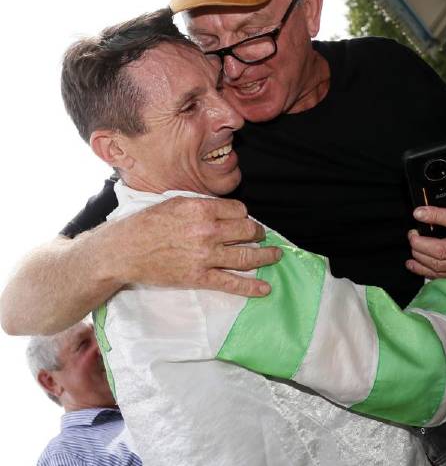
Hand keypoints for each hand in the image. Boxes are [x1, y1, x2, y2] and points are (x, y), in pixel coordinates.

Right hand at [115, 197, 279, 295]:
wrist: (123, 251)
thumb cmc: (145, 225)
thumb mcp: (175, 203)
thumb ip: (202, 206)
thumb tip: (224, 210)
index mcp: (202, 209)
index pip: (239, 210)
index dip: (243, 215)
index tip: (243, 219)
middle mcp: (208, 231)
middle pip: (248, 230)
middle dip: (258, 232)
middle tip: (261, 235)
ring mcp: (206, 256)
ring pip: (247, 256)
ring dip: (266, 256)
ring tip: (275, 256)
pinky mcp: (199, 277)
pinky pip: (232, 282)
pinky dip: (251, 287)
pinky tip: (265, 289)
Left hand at [407, 182, 445, 279]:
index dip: (435, 216)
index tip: (418, 213)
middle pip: (443, 250)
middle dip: (421, 243)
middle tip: (412, 234)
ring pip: (439, 265)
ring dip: (420, 256)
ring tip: (413, 245)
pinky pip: (442, 275)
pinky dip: (424, 270)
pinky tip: (412, 263)